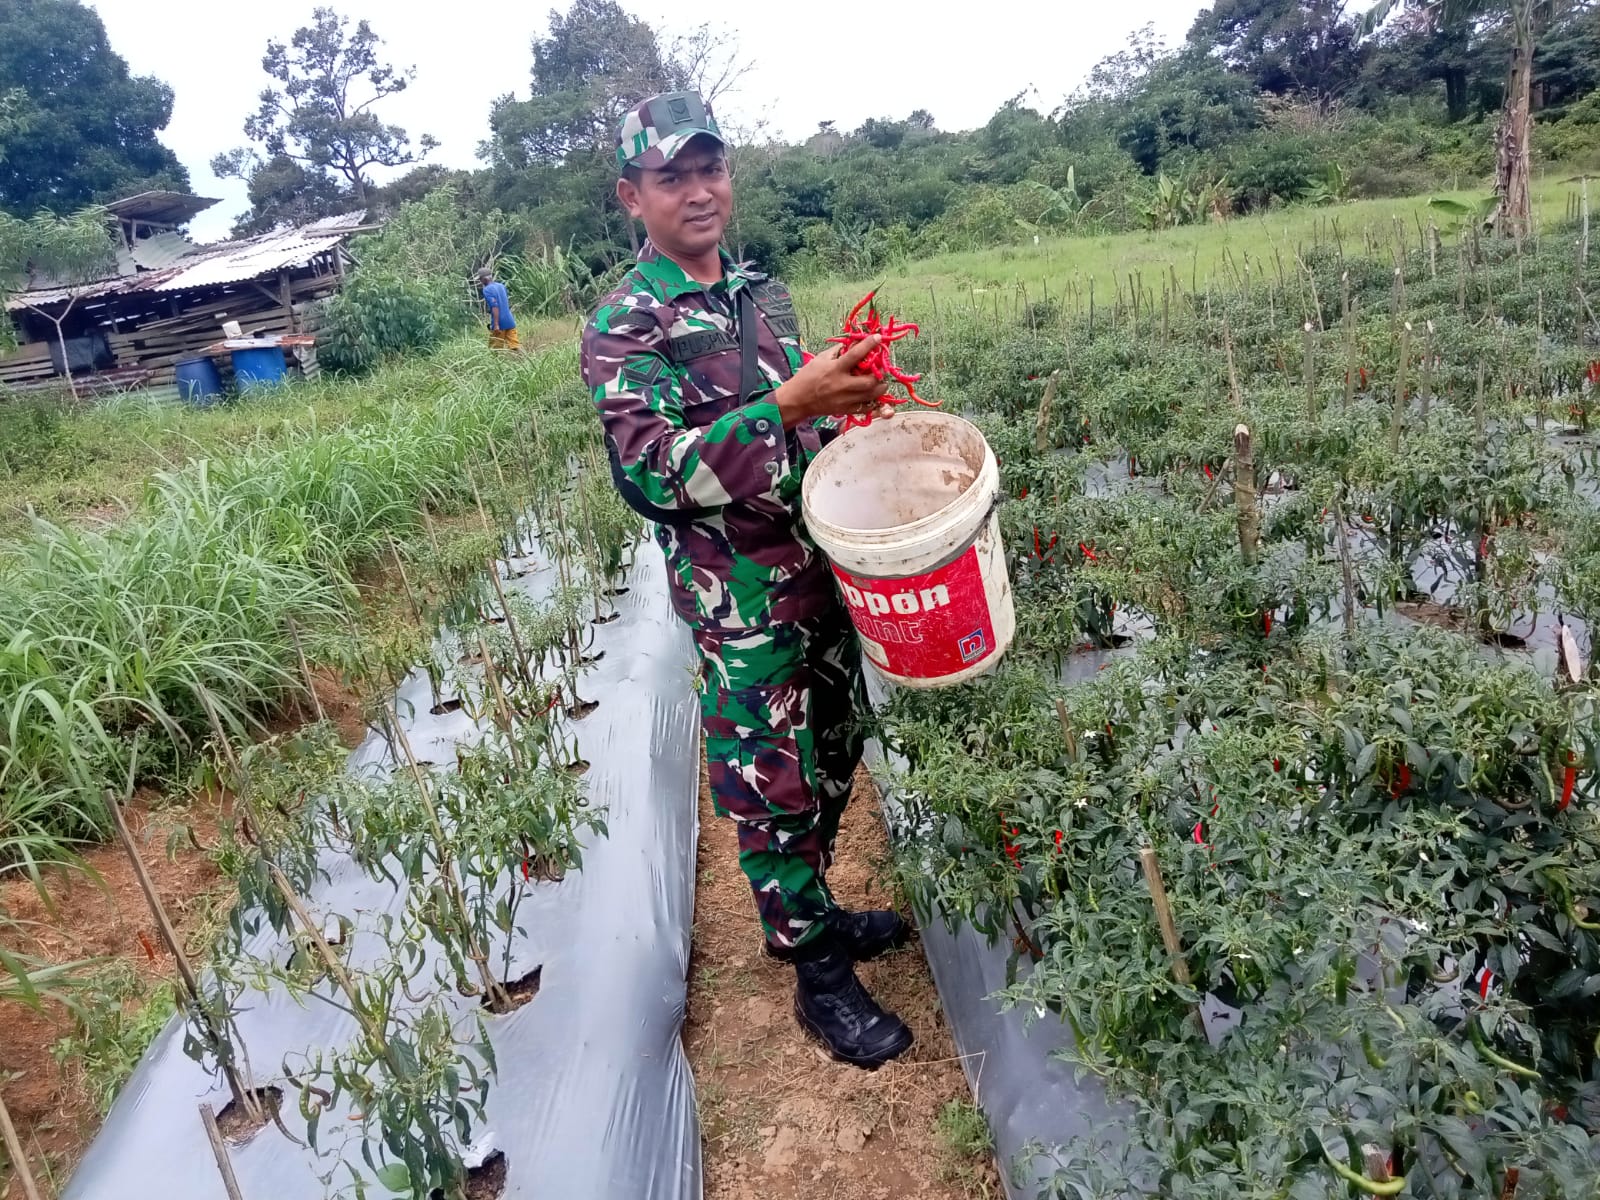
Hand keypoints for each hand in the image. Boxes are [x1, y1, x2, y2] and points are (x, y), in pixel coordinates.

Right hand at [774, 336, 895, 428]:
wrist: (797, 400)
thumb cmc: (807, 377)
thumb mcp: (820, 359)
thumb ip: (838, 351)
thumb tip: (853, 342)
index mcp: (834, 369)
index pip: (855, 354)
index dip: (869, 345)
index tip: (878, 337)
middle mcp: (841, 385)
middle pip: (869, 381)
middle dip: (880, 374)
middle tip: (882, 369)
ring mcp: (844, 400)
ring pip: (871, 395)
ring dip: (880, 388)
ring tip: (880, 382)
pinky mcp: (845, 410)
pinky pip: (866, 408)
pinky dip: (873, 401)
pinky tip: (873, 395)